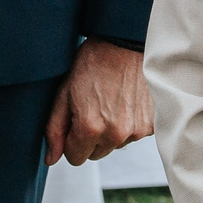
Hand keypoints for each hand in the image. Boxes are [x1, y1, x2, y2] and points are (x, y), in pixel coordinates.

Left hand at [45, 40, 150, 164]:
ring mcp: (136, 130)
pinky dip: (128, 124)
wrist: (124, 44)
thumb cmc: (92, 64)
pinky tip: (125, 102)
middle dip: (90, 138)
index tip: (75, 121)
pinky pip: (133, 135)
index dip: (71, 140)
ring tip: (110, 102)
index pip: (74, 158)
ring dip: (110, 132)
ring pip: (115, 145)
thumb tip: (50, 159)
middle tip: (92, 108)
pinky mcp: (151, 125)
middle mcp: (115, 134)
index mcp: (90, 128)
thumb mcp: (64, 93)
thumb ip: (54, 130)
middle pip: (95, 154)